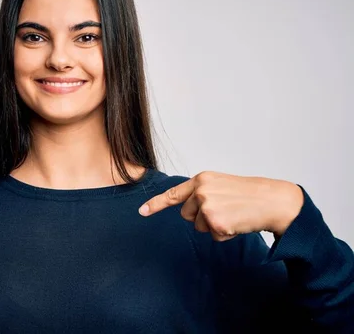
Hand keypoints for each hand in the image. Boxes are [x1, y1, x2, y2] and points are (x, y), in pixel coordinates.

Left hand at [138, 171, 303, 240]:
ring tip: (233, 215)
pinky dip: (225, 234)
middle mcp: (201, 190)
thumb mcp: (221, 186)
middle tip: (225, 210)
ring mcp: (207, 205)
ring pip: (199, 227)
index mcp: (202, 179)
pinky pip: (213, 236)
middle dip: (202, 217)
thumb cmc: (249, 194)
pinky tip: (237, 223)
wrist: (273, 200)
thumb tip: (187, 209)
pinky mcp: (215, 221)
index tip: (142, 212)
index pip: (174, 193)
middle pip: (187, 215)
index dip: (156, 204)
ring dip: (215, 226)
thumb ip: (202, 193)